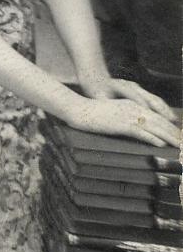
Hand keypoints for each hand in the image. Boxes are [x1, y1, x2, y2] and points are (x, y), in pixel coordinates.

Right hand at [57, 88, 178, 143]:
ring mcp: (128, 116)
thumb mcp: (112, 112)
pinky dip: (153, 138)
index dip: (170, 126)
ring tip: (179, 145)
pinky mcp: (121, 124)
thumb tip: (135, 127)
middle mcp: (134, 109)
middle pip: (160, 122)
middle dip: (174, 132)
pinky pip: (141, 132)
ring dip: (169, 137)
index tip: (179, 135)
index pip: (157, 116)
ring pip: (154, 127)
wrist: (77, 109)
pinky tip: (161, 144)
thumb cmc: (91, 113)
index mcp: (133, 105)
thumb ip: (125, 117)